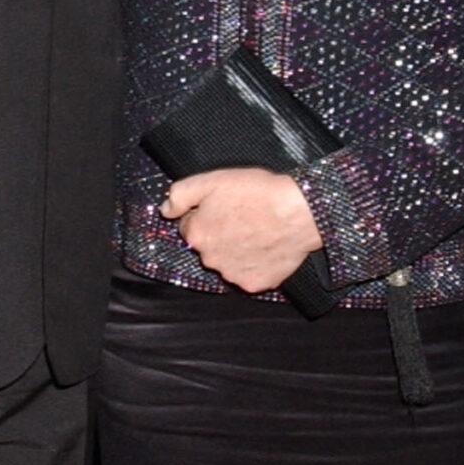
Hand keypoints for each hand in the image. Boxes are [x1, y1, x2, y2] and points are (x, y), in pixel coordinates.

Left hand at [162, 167, 323, 293]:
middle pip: (209, 246)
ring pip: (228, 261)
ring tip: (258, 230)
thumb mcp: (212, 181)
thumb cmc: (258, 194)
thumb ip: (180, 194)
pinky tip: (267, 246)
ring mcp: (232, 274)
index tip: (223, 207)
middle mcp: (210, 260)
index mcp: (197, 235)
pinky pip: (250, 274)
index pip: (189, 226)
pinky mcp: (255, 283)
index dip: (205, 214)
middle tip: (243, 217)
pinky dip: (256, 263)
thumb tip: (165, 208)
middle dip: (221, 234)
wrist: (298, 213)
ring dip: (237, 250)